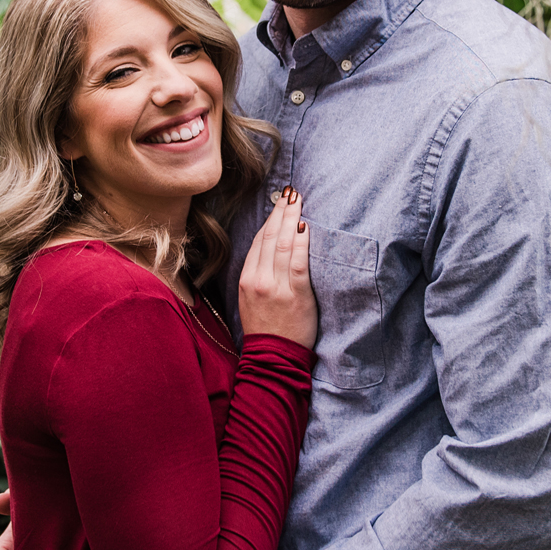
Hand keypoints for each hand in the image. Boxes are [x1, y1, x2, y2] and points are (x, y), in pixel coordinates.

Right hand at [238, 187, 315, 348]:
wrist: (272, 357)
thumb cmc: (266, 328)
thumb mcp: (250, 299)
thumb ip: (258, 274)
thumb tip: (272, 249)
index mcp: (246, 279)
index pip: (258, 241)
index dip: (270, 219)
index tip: (279, 203)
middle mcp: (258, 279)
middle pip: (269, 237)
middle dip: (281, 212)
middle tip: (291, 192)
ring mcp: (275, 286)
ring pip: (283, 245)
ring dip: (291, 219)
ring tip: (298, 201)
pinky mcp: (295, 294)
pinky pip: (298, 262)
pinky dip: (301, 242)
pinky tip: (305, 226)